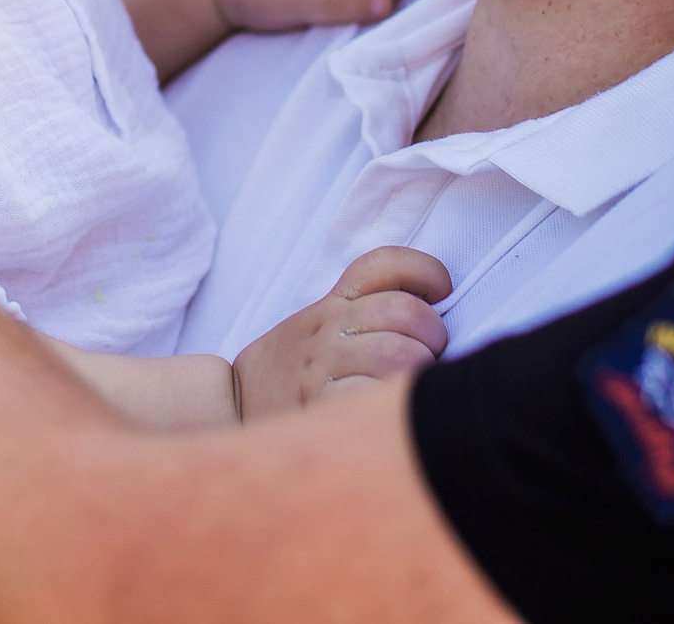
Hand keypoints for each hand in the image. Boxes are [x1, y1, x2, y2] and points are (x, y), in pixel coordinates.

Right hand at [234, 247, 451, 420]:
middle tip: (431, 352)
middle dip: (433, 333)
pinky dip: (389, 401)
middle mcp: (327, 329)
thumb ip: (361, 308)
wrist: (233, 406)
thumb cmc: (292, 368)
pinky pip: (372, 396)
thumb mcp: (316, 324)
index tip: (441, 289)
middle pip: (404, 312)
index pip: (382, 265)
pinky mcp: (320, 408)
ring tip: (413, 383)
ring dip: (420, 371)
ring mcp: (322, 368)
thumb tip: (431, 303)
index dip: (423, 270)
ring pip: (399, 354)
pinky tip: (387, 408)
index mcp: (331, 304)